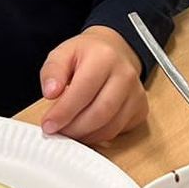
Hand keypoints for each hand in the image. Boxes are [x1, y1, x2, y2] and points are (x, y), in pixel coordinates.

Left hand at [39, 26, 146, 143]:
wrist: (114, 51)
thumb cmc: (86, 55)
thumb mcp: (63, 53)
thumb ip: (53, 71)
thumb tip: (50, 92)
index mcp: (104, 57)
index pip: (83, 90)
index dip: (64, 112)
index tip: (48, 124)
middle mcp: (125, 75)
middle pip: (99, 113)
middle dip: (74, 128)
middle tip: (57, 131)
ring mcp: (136, 93)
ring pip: (110, 127)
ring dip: (85, 135)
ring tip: (68, 131)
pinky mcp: (140, 108)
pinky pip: (118, 131)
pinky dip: (98, 136)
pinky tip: (85, 130)